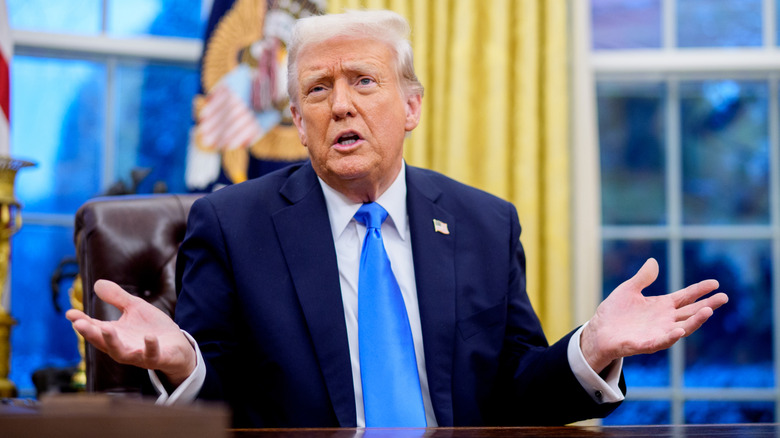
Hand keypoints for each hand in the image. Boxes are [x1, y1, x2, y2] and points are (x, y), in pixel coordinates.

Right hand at [66, 279, 195, 385]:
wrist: (178, 346)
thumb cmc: (152, 328)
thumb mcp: (135, 308)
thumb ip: (117, 298)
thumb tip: (97, 283)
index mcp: (115, 335)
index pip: (95, 329)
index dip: (82, 322)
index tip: (69, 313)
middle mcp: (123, 348)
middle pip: (102, 343)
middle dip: (91, 334)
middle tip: (79, 324)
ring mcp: (139, 355)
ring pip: (122, 353)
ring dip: (113, 342)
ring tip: (106, 328)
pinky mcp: (157, 358)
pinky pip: (152, 356)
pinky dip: (150, 347)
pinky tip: (149, 337)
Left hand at [580, 258, 727, 372]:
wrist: (598, 331)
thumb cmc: (614, 312)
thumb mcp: (628, 290)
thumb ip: (642, 278)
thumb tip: (653, 261)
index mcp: (661, 306)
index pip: (685, 297)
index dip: (699, 290)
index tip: (715, 283)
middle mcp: (664, 320)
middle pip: (690, 312)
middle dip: (707, 305)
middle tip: (724, 297)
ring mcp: (657, 333)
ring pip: (682, 327)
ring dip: (695, 321)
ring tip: (708, 311)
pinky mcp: (646, 344)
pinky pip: (661, 341)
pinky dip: (671, 337)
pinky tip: (680, 331)